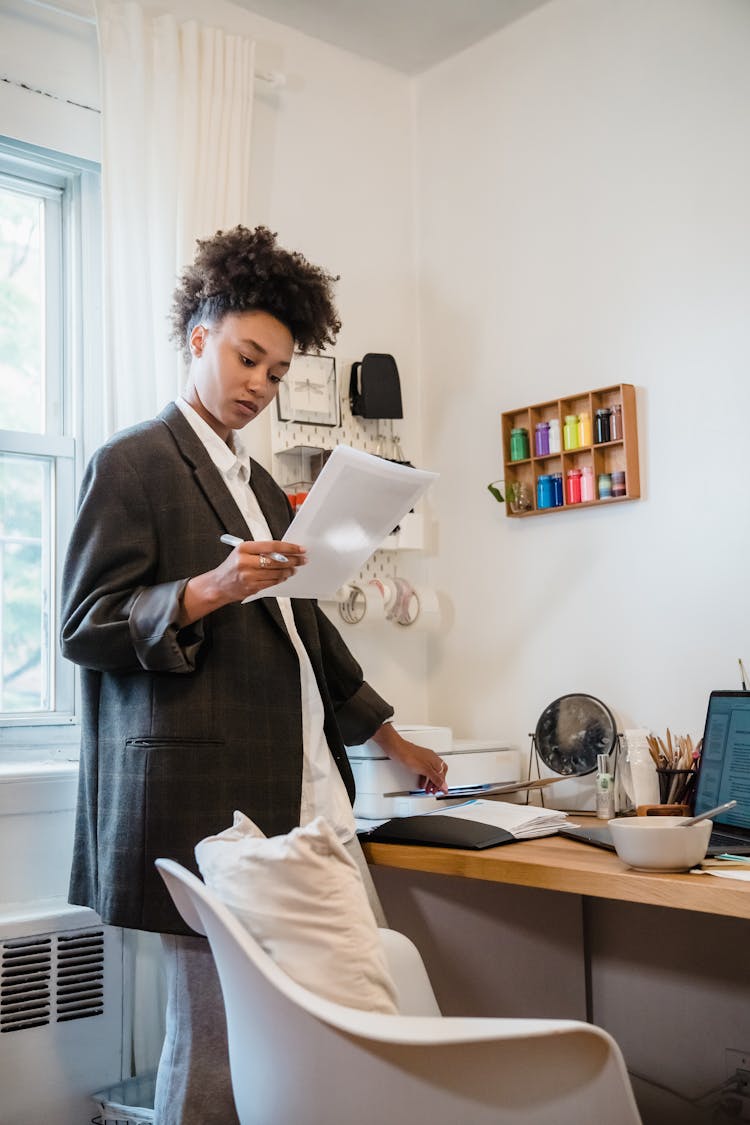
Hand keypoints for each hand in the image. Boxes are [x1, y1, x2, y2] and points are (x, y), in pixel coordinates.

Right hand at [180, 540, 306, 622]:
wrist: (218, 585)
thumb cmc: (232, 566)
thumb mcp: (243, 552)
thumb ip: (261, 550)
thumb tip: (284, 550)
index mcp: (244, 548)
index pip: (272, 546)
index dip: (289, 547)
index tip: (300, 548)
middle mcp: (245, 561)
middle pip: (276, 560)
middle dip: (293, 560)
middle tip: (302, 559)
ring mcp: (248, 576)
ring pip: (276, 573)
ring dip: (289, 571)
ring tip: (295, 568)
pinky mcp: (251, 587)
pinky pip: (272, 582)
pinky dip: (281, 578)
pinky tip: (285, 576)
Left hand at [370, 723, 448, 793]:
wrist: (397, 749)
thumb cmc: (409, 756)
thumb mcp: (425, 770)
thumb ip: (435, 778)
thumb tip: (443, 785)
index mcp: (436, 760)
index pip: (443, 774)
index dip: (442, 784)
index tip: (442, 791)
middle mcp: (431, 759)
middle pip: (438, 773)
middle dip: (436, 783)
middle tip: (433, 791)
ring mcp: (424, 759)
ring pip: (431, 772)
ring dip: (430, 782)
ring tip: (426, 789)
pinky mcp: (417, 760)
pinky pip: (424, 771)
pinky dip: (424, 778)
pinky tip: (420, 782)